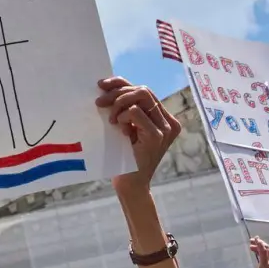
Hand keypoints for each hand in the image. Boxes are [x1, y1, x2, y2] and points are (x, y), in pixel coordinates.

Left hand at [96, 77, 180, 191]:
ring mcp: (166, 129)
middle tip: (99, 103)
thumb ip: (124, 108)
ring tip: (111, 119)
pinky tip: (119, 130)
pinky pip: (136, 112)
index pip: (143, 90)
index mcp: (163, 117)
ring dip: (120, 103)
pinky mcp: (158, 136)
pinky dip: (123, 116)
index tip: (101, 86)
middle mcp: (169, 121)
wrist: (130, 184)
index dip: (121, 83)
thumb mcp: (125, 127)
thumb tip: (106, 86)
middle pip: (143, 90)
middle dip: (117, 92)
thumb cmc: (124, 156)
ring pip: (142, 95)